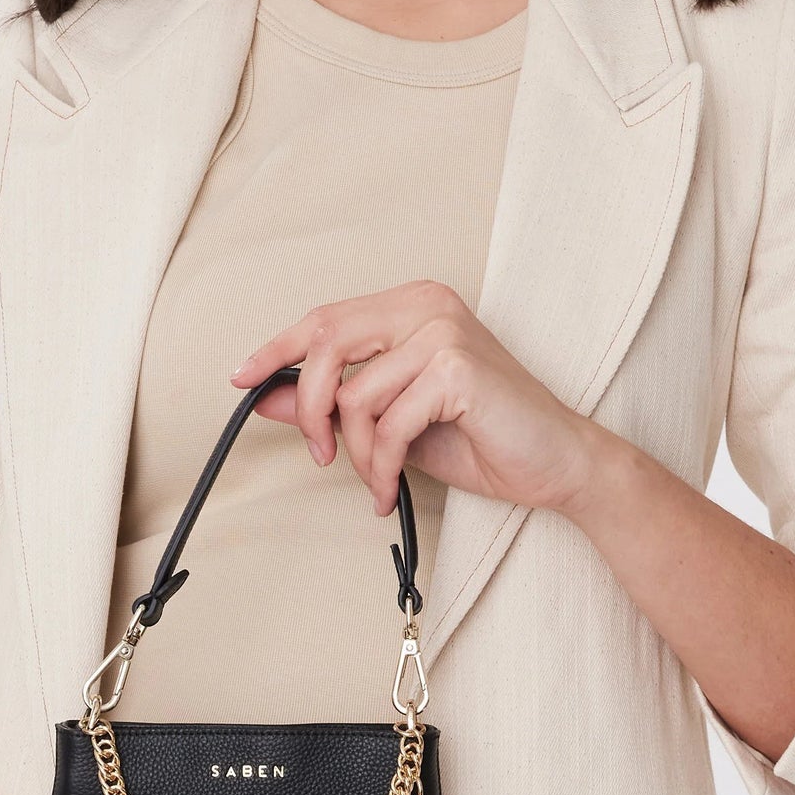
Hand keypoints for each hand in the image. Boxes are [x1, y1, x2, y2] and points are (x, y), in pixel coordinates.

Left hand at [232, 280, 602, 517]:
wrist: (555, 462)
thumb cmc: (482, 437)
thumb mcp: (392, 420)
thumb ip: (334, 403)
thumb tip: (264, 396)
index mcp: (411, 305)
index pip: (323, 318)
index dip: (274, 349)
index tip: (239, 377)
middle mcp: (425, 305)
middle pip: (324, 346)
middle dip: (308, 411)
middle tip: (321, 453)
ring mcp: (441, 332)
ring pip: (354, 399)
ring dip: (357, 456)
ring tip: (380, 480)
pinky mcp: (455, 370)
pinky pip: (387, 427)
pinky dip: (382, 470)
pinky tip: (393, 490)